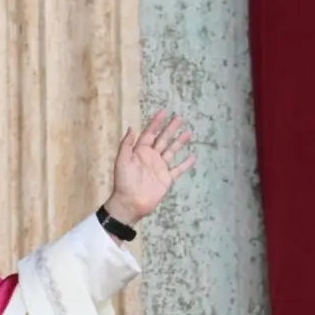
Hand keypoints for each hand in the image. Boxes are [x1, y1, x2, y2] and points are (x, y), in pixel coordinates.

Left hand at [104, 110, 195, 225]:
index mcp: (140, 151)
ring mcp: (160, 167)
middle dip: (170, 128)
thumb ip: (127, 144)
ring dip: (180, 142)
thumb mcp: (122, 160)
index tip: (164, 111)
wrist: (130, 202)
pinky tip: (192, 157)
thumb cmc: (124, 181)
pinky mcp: (167, 179)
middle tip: (179, 117)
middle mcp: (151, 157)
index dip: (156, 122)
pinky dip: (185, 164)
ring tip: (188, 133)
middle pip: (163, 139)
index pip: (149, 133)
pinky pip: (178, 169)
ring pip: (172, 151)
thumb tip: (132, 127)